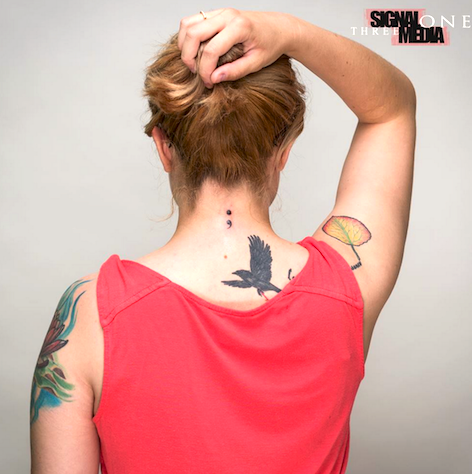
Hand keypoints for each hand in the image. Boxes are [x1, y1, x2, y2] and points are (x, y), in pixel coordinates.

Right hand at [177, 8, 296, 87]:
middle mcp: (227, 15)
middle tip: (197, 73)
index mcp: (239, 27)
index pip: (211, 50)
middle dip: (189, 58)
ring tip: (194, 63)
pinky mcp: (215, 13)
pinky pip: (191, 21)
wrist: (278, 27)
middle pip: (193, 34)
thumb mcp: (256, 63)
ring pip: (187, 24)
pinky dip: (188, 37)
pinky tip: (196, 51)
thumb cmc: (270, 45)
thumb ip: (235, 71)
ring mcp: (219, 12)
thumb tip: (214, 78)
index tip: (209, 83)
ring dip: (184, 46)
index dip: (205, 70)